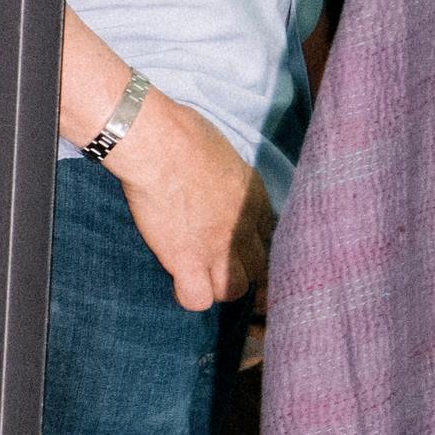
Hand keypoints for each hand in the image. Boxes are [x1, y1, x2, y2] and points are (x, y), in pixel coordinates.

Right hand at [109, 86, 270, 313]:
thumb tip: (218, 187)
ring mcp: (217, 247)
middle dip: (245, 271)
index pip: (276, 238)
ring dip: (220, 286)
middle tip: (223, 266)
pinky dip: (190, 296)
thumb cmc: (184, 135)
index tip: (246, 250)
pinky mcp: (187, 260)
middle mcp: (244, 227)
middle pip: (262, 269)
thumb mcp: (226, 155)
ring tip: (203, 275)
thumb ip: (231, 180)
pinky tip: (182, 282)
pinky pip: (198, 299)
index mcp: (255, 198)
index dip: (259, 247)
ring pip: (235, 290)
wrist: (158, 143)